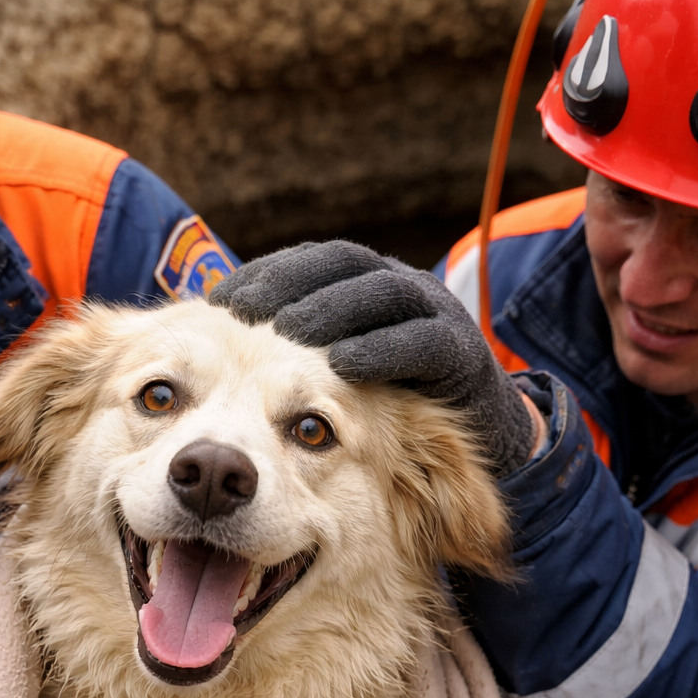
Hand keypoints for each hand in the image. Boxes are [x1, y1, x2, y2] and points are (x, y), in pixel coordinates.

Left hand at [209, 241, 535, 475]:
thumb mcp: (335, 375)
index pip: (306, 262)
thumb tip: (218, 352)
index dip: (263, 273)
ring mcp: (435, 314)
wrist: (479, 435)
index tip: (218, 300)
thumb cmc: (388, 403)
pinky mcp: (463, 354)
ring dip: (332, 309)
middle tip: (242, 311)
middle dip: (288, 283)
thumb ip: (292, 357)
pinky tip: (343, 365)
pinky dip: (382, 351)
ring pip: (381, 294)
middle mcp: (397, 287)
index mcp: (363, 284)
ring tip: (286, 333)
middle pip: (339, 265)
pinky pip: (423, 344)